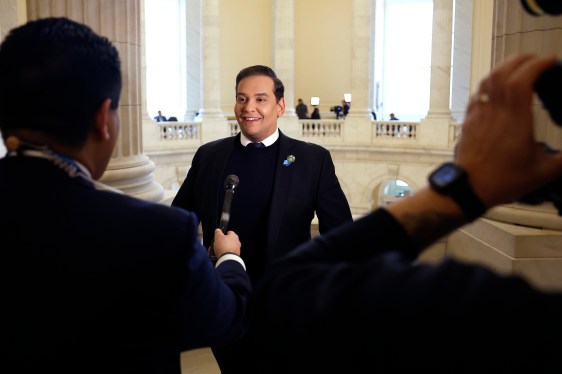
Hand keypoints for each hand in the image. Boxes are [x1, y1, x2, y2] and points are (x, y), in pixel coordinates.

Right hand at [212, 228, 240, 257]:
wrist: (228, 258)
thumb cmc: (224, 247)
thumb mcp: (218, 237)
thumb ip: (218, 232)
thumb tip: (218, 230)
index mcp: (234, 235)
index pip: (229, 232)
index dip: (223, 234)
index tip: (219, 236)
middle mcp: (237, 242)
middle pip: (228, 240)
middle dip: (222, 242)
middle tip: (216, 244)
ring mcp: (237, 249)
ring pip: (228, 247)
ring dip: (222, 248)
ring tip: (215, 250)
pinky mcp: (235, 255)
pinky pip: (228, 253)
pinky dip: (224, 253)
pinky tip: (219, 255)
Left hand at [455, 53, 561, 207]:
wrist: (470, 188)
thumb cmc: (501, 181)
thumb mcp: (544, 172)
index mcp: (515, 120)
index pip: (522, 80)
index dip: (537, 65)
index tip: (550, 61)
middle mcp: (495, 112)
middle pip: (504, 72)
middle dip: (522, 59)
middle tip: (538, 60)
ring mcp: (479, 115)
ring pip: (488, 80)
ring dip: (505, 67)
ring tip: (519, 66)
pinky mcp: (469, 121)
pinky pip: (478, 93)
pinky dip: (489, 82)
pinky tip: (497, 87)